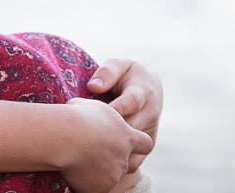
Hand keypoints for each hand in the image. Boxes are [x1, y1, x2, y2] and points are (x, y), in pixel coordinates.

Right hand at [58, 97, 153, 192]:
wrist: (66, 136)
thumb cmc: (77, 116)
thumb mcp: (93, 107)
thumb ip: (99, 115)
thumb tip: (90, 113)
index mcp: (127, 136)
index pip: (145, 143)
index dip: (138, 144)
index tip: (124, 142)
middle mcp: (125, 157)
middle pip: (123, 161)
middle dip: (111, 158)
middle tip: (91, 151)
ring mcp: (114, 174)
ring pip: (109, 175)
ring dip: (97, 170)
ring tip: (76, 158)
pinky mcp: (100, 188)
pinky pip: (93, 187)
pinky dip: (84, 183)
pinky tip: (71, 170)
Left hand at [87, 58, 162, 173]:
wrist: (150, 87)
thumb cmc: (127, 74)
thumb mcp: (120, 65)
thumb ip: (107, 72)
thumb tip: (93, 86)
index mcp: (143, 93)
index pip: (132, 101)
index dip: (117, 108)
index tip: (99, 113)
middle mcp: (149, 114)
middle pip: (132, 129)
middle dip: (111, 135)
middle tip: (84, 139)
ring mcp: (149, 132)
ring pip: (135, 150)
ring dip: (115, 156)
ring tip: (89, 158)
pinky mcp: (146, 146)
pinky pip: (135, 162)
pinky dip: (119, 168)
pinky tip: (96, 169)